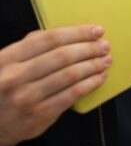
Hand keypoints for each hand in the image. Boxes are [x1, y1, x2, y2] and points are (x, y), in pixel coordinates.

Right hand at [0, 26, 110, 145]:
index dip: (77, 33)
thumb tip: (69, 33)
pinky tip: (100, 78)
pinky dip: (90, 84)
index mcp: (7, 59)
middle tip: (105, 46)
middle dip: (89, 49)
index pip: (49, 39)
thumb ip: (31, 47)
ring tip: (105, 60)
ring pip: (70, 75)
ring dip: (93, 65)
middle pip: (62, 56)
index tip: (97, 31)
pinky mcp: (40, 115)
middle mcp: (16, 77)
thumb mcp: (8, 64)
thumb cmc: (5, 87)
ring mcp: (28, 97)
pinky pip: (72, 95)